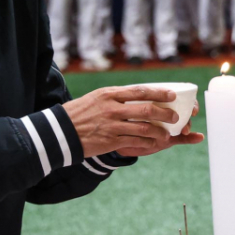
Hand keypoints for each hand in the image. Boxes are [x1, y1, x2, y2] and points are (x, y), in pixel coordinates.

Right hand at [63, 86, 203, 158]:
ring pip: (145, 128)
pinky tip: (153, 144)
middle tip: (175, 117)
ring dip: (159, 131)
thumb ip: (115, 97)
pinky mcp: (111, 141)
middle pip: (147, 109)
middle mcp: (112, 108)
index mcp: (109, 94)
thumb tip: (137, 96)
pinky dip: (148, 143)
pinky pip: (136, 142)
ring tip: (167, 134)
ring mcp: (112, 126)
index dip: (159, 93)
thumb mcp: (96, 98)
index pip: (140, 91)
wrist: (60, 132)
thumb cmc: (79, 113)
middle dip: (165, 114)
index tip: (172, 95)